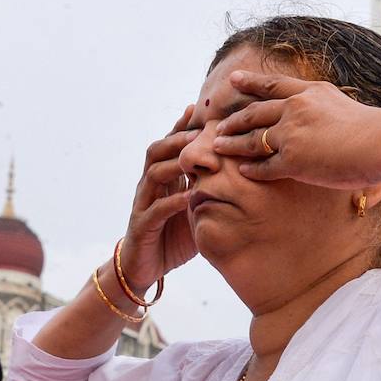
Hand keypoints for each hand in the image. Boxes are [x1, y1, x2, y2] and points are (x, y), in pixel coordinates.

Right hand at [117, 106, 199, 291]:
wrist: (145, 267)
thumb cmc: (172, 237)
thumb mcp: (194, 210)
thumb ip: (208, 190)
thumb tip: (239, 174)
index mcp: (163, 179)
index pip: (170, 146)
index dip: (183, 128)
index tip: (203, 112)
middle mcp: (150, 186)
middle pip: (158, 151)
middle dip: (178, 138)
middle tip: (201, 130)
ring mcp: (144, 204)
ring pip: (153, 174)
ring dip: (174, 164)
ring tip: (193, 157)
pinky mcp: (142, 225)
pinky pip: (156, 210)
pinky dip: (171, 202)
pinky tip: (188, 197)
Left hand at [214, 71, 380, 187]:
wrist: (380, 142)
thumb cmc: (374, 129)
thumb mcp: (343, 104)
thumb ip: (325, 107)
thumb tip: (324, 115)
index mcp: (309, 93)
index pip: (273, 85)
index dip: (250, 82)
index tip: (234, 79)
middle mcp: (295, 109)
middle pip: (254, 113)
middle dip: (233, 120)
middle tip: (218, 126)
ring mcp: (291, 135)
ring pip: (252, 139)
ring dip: (232, 143)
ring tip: (217, 147)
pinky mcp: (292, 161)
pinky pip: (264, 166)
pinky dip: (250, 168)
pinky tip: (240, 170)